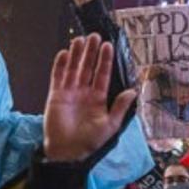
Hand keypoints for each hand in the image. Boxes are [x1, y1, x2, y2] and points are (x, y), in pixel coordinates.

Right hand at [43, 34, 137, 161]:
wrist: (67, 152)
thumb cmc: (89, 142)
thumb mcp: (110, 125)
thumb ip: (120, 107)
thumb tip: (133, 91)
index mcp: (98, 98)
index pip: (102, 74)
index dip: (104, 60)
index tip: (107, 46)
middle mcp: (84, 92)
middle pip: (87, 67)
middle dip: (90, 52)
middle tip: (94, 36)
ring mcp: (69, 92)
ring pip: (73, 69)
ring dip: (76, 54)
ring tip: (79, 39)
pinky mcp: (55, 95)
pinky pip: (57, 77)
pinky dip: (60, 65)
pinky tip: (64, 53)